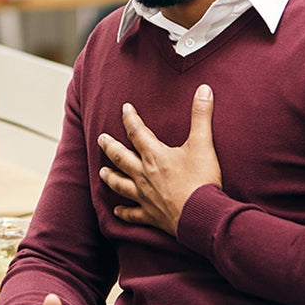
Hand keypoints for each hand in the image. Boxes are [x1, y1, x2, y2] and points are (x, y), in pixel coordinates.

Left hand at [98, 83, 220, 237]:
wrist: (201, 215)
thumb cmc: (201, 179)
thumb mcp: (203, 144)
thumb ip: (201, 115)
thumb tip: (204, 89)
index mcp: (154, 155)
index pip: (137, 132)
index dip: (129, 119)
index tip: (124, 109)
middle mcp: (144, 174)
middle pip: (121, 157)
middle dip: (110, 146)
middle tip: (100, 138)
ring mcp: (145, 196)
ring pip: (120, 184)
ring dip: (110, 177)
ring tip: (101, 172)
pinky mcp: (150, 215)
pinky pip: (132, 214)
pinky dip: (123, 212)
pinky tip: (115, 211)